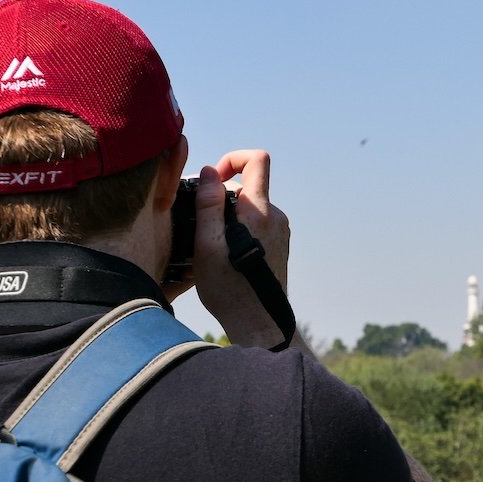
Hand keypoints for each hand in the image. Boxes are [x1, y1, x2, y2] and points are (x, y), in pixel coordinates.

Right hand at [192, 150, 291, 348]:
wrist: (260, 322)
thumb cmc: (229, 288)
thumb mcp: (208, 245)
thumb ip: (208, 204)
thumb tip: (209, 172)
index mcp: (259, 211)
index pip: (257, 160)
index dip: (233, 159)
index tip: (213, 180)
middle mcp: (276, 216)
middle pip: (248, 188)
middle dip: (222, 197)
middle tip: (200, 225)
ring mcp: (281, 231)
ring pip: (251, 208)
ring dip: (229, 218)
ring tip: (213, 247)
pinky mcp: (281, 245)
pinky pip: (257, 225)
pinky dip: (240, 231)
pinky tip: (227, 256)